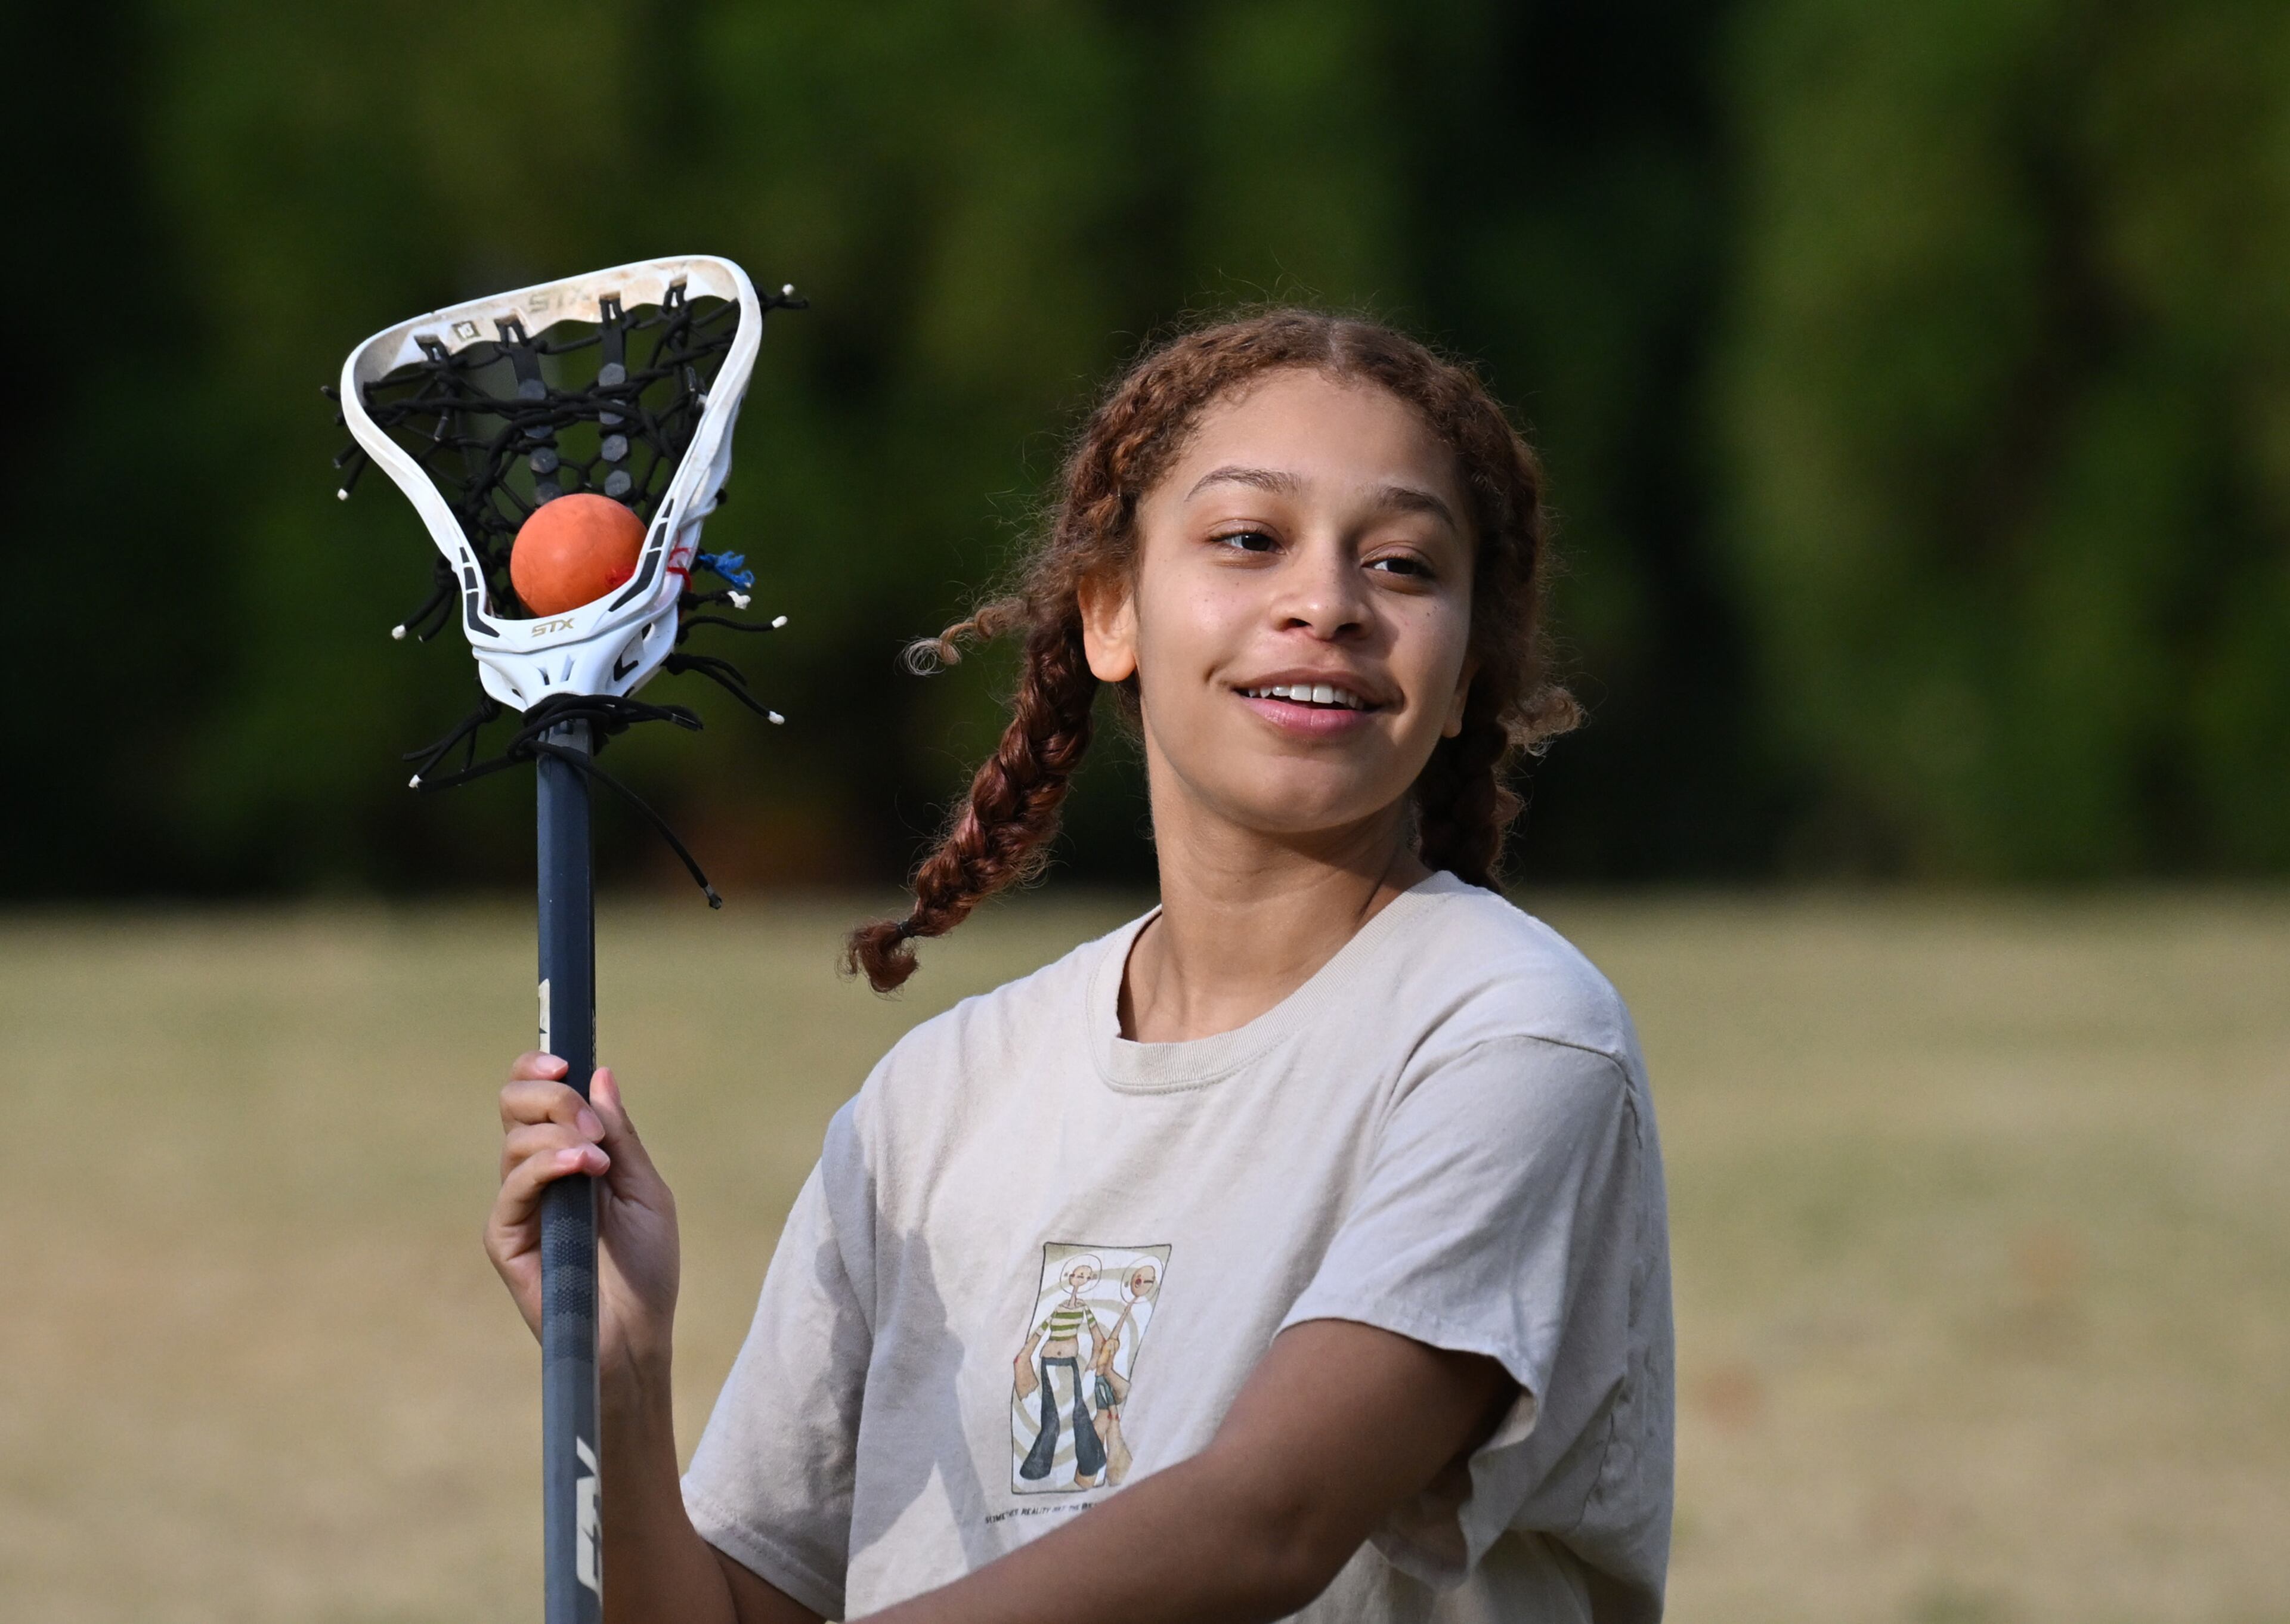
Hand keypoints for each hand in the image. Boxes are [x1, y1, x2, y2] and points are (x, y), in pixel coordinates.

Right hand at [486, 1053, 680, 1381]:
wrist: (638, 1333)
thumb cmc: (646, 1266)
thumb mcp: (644, 1187)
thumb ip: (619, 1134)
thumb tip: (600, 1073)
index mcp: (566, 1155)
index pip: (534, 1096)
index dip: (539, 1069)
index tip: (565, 1063)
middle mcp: (534, 1175)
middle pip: (514, 1105)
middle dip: (551, 1096)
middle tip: (591, 1124)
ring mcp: (517, 1206)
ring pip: (515, 1140)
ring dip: (561, 1134)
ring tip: (598, 1161)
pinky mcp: (505, 1239)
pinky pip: (513, 1187)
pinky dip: (547, 1166)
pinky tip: (580, 1169)